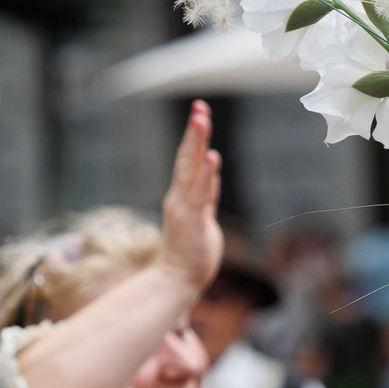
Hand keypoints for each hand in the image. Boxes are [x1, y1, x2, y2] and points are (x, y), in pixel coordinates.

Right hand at [158, 100, 224, 295]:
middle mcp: (179, 198)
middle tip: (199, 107)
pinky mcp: (193, 222)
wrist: (176, 280)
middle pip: (187, 159)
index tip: (200, 112)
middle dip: (194, 133)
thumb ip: (206, 195)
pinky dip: (205, 174)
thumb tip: (211, 173)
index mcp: (181, 196)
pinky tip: (211, 157)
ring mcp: (184, 208)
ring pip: (191, 170)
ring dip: (197, 144)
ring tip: (201, 120)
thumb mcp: (202, 217)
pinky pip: (200, 194)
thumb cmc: (190, 251)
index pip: (188, 160)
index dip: (194, 137)